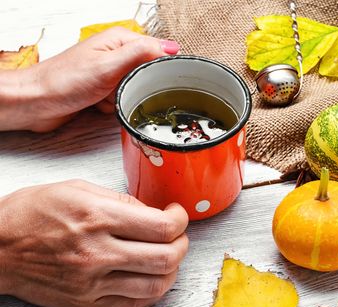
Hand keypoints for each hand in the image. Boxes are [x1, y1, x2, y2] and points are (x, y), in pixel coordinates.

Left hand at [0, 27, 179, 131]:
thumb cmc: (63, 81)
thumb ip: (140, 54)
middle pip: (147, 73)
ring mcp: (109, 72)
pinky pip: (124, 99)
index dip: (159, 67)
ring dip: (125, 98)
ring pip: (136, 89)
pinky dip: (115, 106)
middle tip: (123, 89)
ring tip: (107, 96)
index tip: (157, 80)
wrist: (37, 101)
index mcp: (119, 40)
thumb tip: (169, 47)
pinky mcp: (104, 89)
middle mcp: (115, 53)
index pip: (156, 50)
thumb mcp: (108, 65)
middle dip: (139, 87)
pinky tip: (101, 104)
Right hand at [0, 180, 188, 306]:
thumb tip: (151, 211)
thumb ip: (120, 199)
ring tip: (168, 255)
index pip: (162, 226)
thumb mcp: (76, 188)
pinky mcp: (87, 301)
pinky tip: (152, 276)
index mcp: (97, 217)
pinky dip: (154, 290)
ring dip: (173, 269)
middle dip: (183, 243)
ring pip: (156, 284)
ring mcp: (92, 281)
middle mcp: (98, 252)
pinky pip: (135, 303)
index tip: (177, 214)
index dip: (181, 220)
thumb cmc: (30, 214)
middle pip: (167, 257)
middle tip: (178, 234)